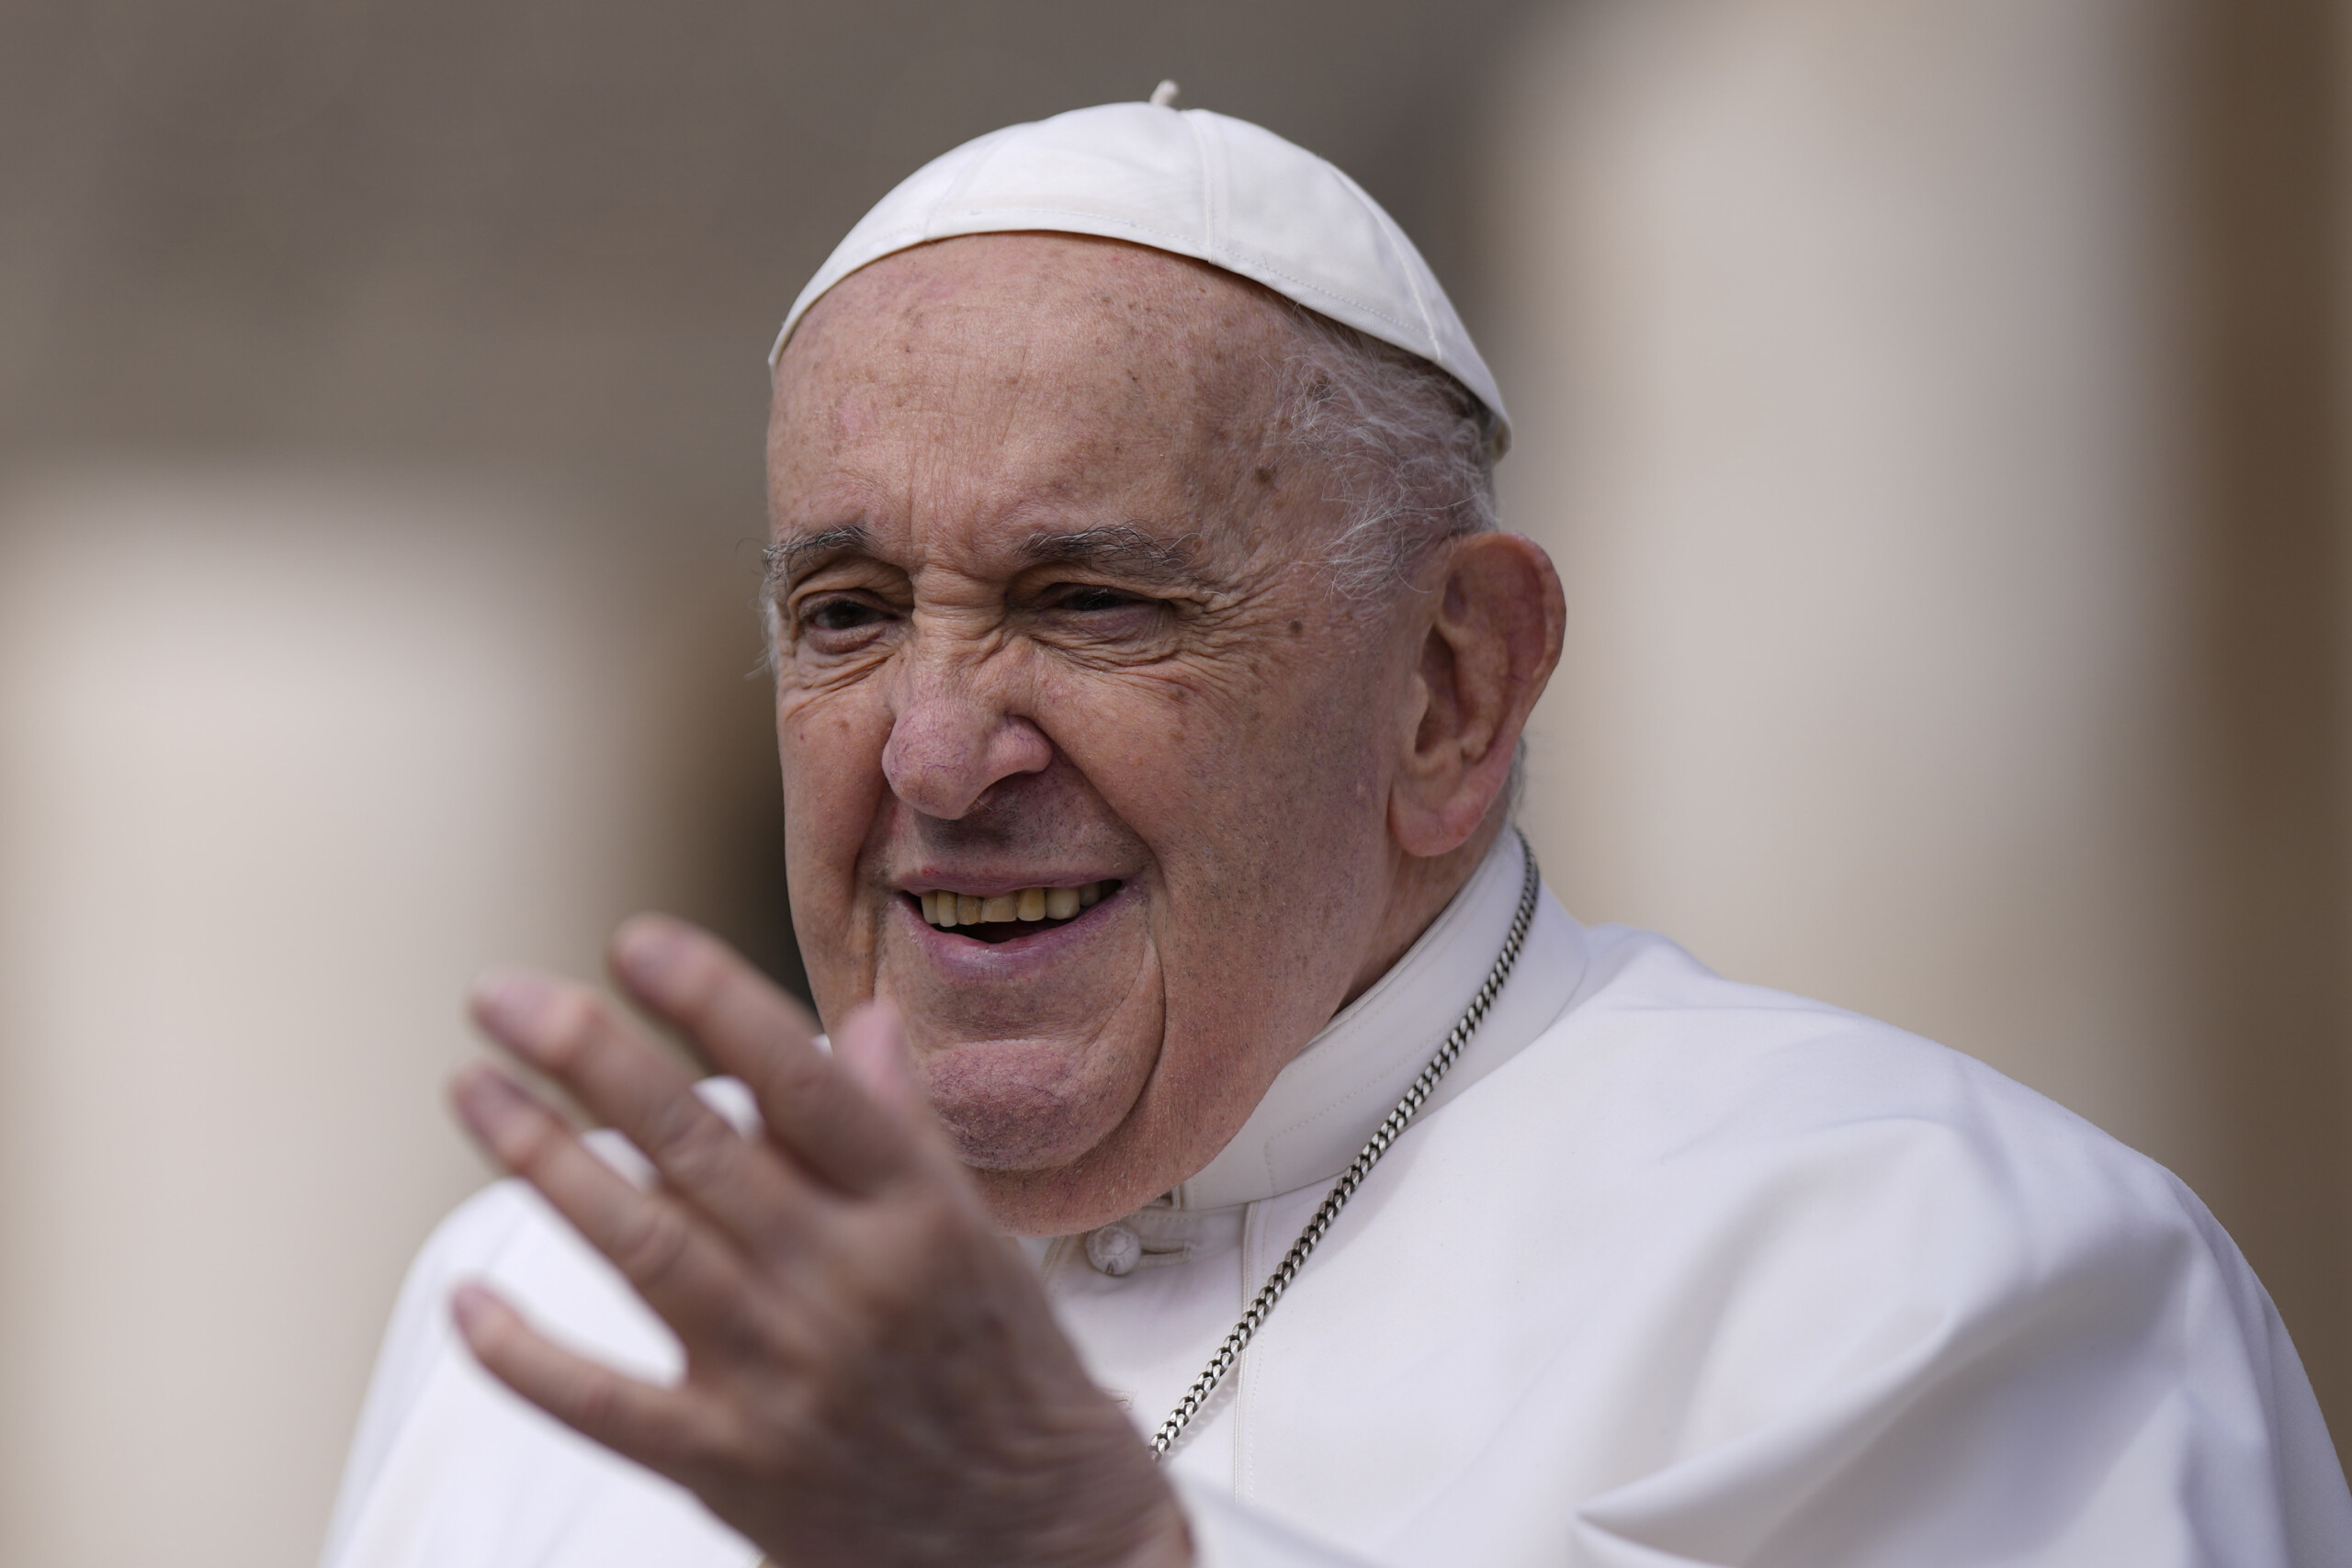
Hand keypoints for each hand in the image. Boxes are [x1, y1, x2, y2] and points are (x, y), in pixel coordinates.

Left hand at [447, 914, 1191, 1567]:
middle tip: (507, 999)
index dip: (712, 1002)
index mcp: (917, 1210)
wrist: (1042, 1537)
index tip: (638, 945)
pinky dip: (528, 1357)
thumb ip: (901, 1128)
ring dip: (542, 1162)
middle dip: (589, 1056)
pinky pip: (606, 1405)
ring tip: (475, 1092)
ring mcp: (785, 1375)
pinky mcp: (733, 1465)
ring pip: (640, 1246)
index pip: (801, 1080)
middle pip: (698, 1145)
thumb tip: (858, 1026)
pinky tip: (470, 1301)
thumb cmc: (1007, 1373)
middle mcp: (848, 1280)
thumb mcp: (976, 1233)